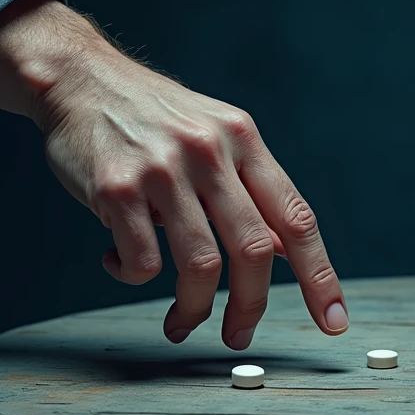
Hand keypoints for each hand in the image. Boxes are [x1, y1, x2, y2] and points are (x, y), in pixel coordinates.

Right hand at [35, 44, 348, 349]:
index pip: (296, 217)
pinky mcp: (117, 188)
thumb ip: (250, 190)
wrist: (81, 79)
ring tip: (180, 321)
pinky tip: (119, 262)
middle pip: (254, 249)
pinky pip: (142, 263)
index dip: (320, 275)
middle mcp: (209, 151)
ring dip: (193, 309)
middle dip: (251, 307)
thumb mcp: (215, 135)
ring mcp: (163, 169)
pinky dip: (132, 277)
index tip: (334, 322)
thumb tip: (286, 252)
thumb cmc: (153, 117)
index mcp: (243, 139)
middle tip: (239, 336)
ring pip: (200, 266)